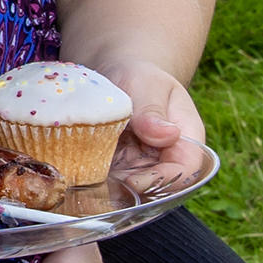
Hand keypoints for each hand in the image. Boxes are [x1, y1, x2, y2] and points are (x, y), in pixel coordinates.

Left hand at [85, 52, 208, 184]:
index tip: (135, 181)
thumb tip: (168, 135)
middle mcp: (166, 157)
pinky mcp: (117, 165)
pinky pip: (109, 179)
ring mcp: (140, 164)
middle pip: (158, 186)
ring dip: (111, 188)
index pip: (185, 170)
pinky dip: (94, 179)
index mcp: (186, 140)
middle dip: (132, 190)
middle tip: (104, 185)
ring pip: (130, 188)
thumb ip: (153, 111)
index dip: (164, 181)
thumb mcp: (146, 85)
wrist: (115, 72)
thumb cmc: (138, 75)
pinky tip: (76, 175)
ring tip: (86, 181)